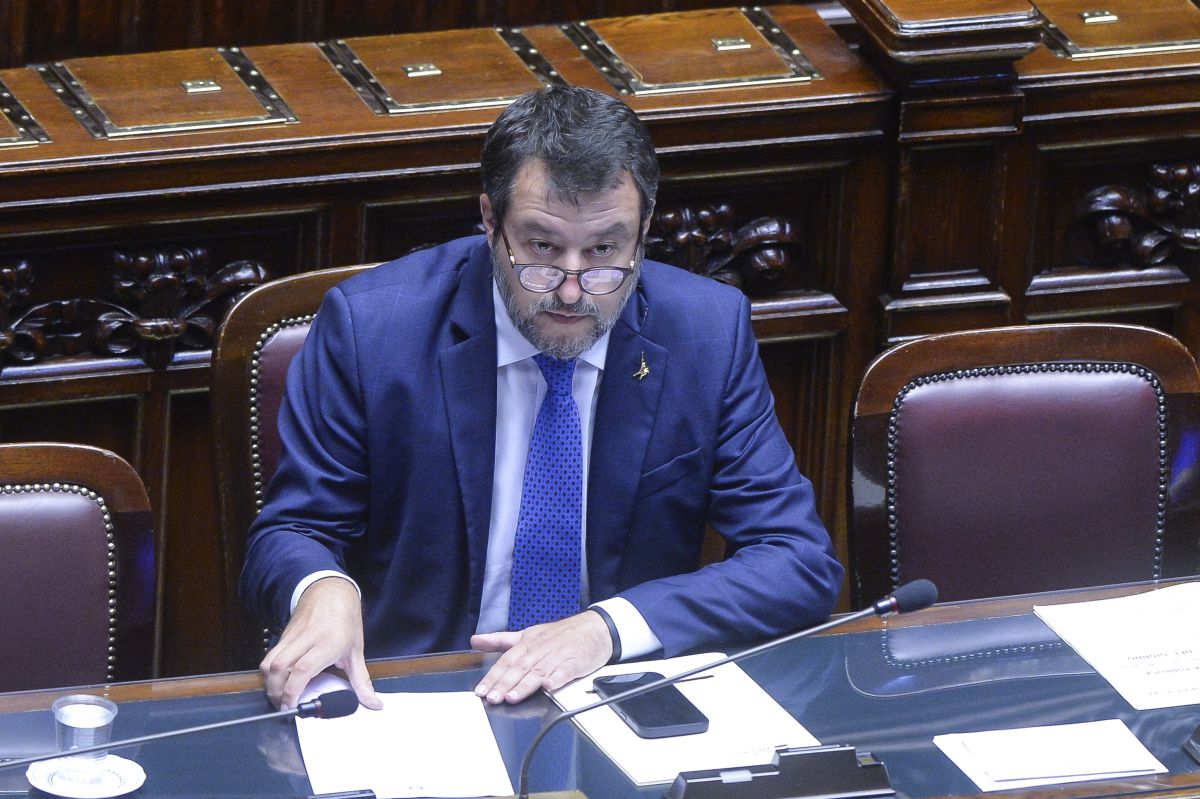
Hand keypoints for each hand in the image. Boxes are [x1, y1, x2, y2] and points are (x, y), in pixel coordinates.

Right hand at [259, 576, 382, 710]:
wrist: (330, 592)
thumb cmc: (346, 621)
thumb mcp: (356, 651)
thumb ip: (362, 681)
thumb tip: (373, 703)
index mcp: (328, 643)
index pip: (303, 669)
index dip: (293, 691)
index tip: (293, 707)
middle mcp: (307, 639)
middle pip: (280, 667)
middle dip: (277, 692)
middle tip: (285, 707)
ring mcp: (292, 636)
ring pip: (270, 662)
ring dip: (270, 683)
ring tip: (279, 697)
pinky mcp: (284, 636)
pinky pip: (270, 656)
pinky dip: (269, 673)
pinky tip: (278, 682)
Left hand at [471, 610, 612, 703]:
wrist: (593, 627)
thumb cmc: (559, 634)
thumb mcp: (527, 634)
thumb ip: (500, 640)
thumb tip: (476, 640)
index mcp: (527, 643)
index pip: (507, 661)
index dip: (493, 676)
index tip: (481, 690)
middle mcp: (540, 648)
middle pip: (520, 667)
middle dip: (505, 683)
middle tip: (492, 698)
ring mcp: (558, 654)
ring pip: (539, 670)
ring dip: (525, 684)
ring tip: (513, 697)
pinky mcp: (576, 661)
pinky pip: (565, 670)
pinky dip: (557, 678)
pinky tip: (549, 687)